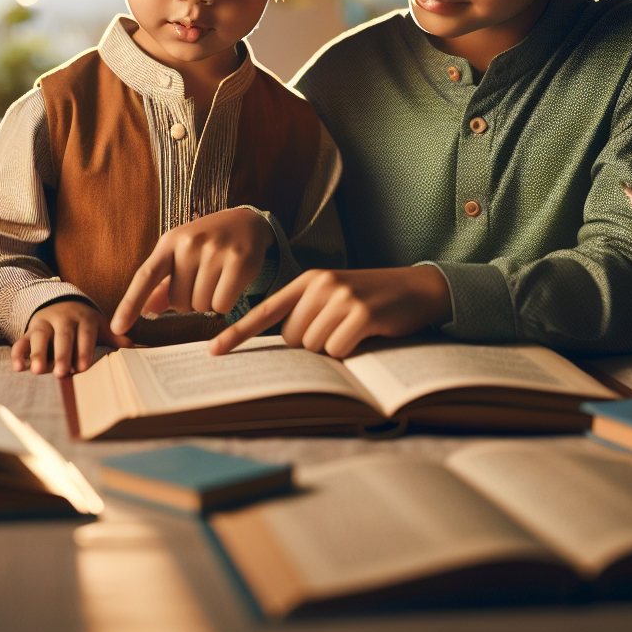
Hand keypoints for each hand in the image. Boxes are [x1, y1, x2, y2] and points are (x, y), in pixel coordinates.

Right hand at [13, 300, 115, 376]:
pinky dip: (18, 353)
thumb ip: (117, 339)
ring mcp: (45, 323)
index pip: (85, 333)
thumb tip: (143, 350)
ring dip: (37, 353)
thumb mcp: (100, 326)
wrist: (60, 302)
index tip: (82, 367)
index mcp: (84, 318)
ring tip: (37, 371)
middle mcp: (63, 318)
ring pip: (40, 336)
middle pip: (62, 336)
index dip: (83, 349)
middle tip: (61, 373)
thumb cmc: (84, 323)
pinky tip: (17, 368)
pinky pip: (21, 340)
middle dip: (61, 354)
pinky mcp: (29, 330)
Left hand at [110, 209, 275, 336]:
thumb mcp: (181, 256)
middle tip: (202, 281)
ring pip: (201, 306)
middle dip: (189, 301)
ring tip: (217, 280)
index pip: (145, 276)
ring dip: (208, 303)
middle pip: (178, 302)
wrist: (247, 222)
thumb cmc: (207, 244)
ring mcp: (215, 251)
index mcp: (169, 242)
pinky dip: (225, 303)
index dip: (130, 304)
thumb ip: (163, 285)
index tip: (117, 327)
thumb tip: (146, 310)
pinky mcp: (239, 261)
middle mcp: (190, 243)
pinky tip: (230, 284)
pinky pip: (222, 305)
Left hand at [208, 266, 453, 357]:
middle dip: (312, 343)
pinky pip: (337, 350)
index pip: (265, 311)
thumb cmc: (373, 298)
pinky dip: (350, 352)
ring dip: (333, 348)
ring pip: (314, 347)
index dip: (238, 334)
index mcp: (308, 280)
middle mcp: (320, 285)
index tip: (214, 351)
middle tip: (339, 329)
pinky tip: (366, 335)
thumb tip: (287, 346)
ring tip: (355, 329)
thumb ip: (308, 311)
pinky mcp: (361, 313)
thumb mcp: (335, 295)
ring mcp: (341, 298)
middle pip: (293, 339)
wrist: (418, 288)